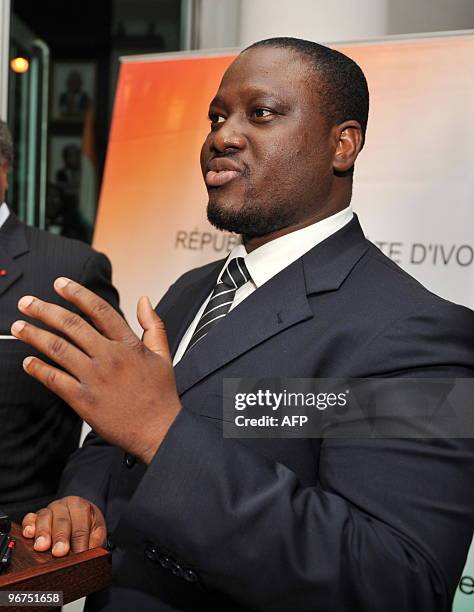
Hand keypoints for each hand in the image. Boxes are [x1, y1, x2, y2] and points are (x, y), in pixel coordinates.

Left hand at [11, 278, 180, 463]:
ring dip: (34, 335)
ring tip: (19, 327)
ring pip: (58, 349)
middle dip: (44, 310)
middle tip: (27, 302)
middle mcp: (109, 357)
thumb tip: (144, 299)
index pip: (99, 310)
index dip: (77, 294)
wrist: (159, 430)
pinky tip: (28, 362)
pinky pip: (55, 380)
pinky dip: (39, 369)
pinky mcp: (84, 400)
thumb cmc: (161, 394)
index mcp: (128, 345)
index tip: (60, 284)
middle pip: (71, 325)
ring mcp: (95, 379)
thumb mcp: (163, 354)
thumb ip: (153, 324)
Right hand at [22, 496, 105, 556]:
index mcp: (80, 507)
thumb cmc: (87, 523)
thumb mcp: (96, 529)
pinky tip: (28, 534)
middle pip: (62, 522)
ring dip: (43, 533)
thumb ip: (96, 539)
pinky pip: (29, 518)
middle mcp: (64, 505)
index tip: (79, 555)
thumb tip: (93, 551)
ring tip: (41, 546)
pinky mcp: (35, 516)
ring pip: (45, 518)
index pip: (81, 527)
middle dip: (61, 537)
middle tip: (59, 552)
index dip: (80, 542)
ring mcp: (48, 509)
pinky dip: (28, 525)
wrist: (77, 512)